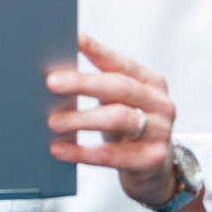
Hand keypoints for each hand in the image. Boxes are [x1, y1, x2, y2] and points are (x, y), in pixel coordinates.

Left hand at [45, 32, 178, 207]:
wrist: (155, 172)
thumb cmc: (127, 130)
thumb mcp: (116, 103)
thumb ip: (97, 86)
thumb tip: (55, 73)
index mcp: (150, 82)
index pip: (120, 62)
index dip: (97, 50)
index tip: (73, 38)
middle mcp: (160, 103)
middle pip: (119, 86)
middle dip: (82, 83)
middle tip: (51, 82)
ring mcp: (160, 131)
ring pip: (118, 118)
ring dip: (81, 119)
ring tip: (52, 121)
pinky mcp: (152, 160)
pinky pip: (112, 154)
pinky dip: (82, 152)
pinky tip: (59, 149)